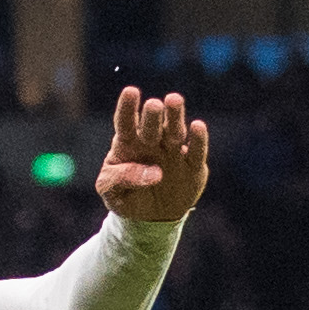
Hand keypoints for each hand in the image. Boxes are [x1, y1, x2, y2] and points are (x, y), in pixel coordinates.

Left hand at [96, 86, 208, 223]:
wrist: (150, 218)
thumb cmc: (126, 197)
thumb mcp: (110, 192)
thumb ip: (120, 179)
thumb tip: (151, 174)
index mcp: (128, 143)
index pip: (125, 122)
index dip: (128, 107)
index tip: (131, 92)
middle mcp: (152, 142)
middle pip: (152, 124)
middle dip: (153, 114)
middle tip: (154, 105)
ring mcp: (173, 152)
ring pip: (175, 130)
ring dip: (175, 116)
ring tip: (174, 101)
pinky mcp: (193, 166)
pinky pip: (196, 151)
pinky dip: (198, 139)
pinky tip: (198, 127)